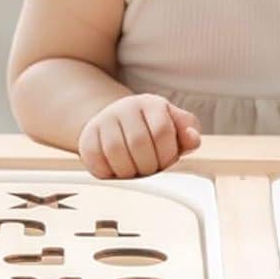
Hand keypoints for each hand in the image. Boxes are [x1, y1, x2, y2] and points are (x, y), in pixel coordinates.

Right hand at [78, 94, 201, 179]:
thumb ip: (188, 132)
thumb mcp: (175, 127)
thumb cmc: (152, 129)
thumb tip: (193, 138)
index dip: (167, 155)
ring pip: (116, 153)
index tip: (165, 161)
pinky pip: (97, 161)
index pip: (162, 132)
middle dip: (148, 166)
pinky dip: (110, 174)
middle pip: (139, 144)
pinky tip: (118, 169)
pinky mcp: (87, 137)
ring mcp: (103, 120)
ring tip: (135, 170)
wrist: (117, 123)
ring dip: (129, 171)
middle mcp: (125, 107)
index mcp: (151, 104)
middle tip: (149, 169)